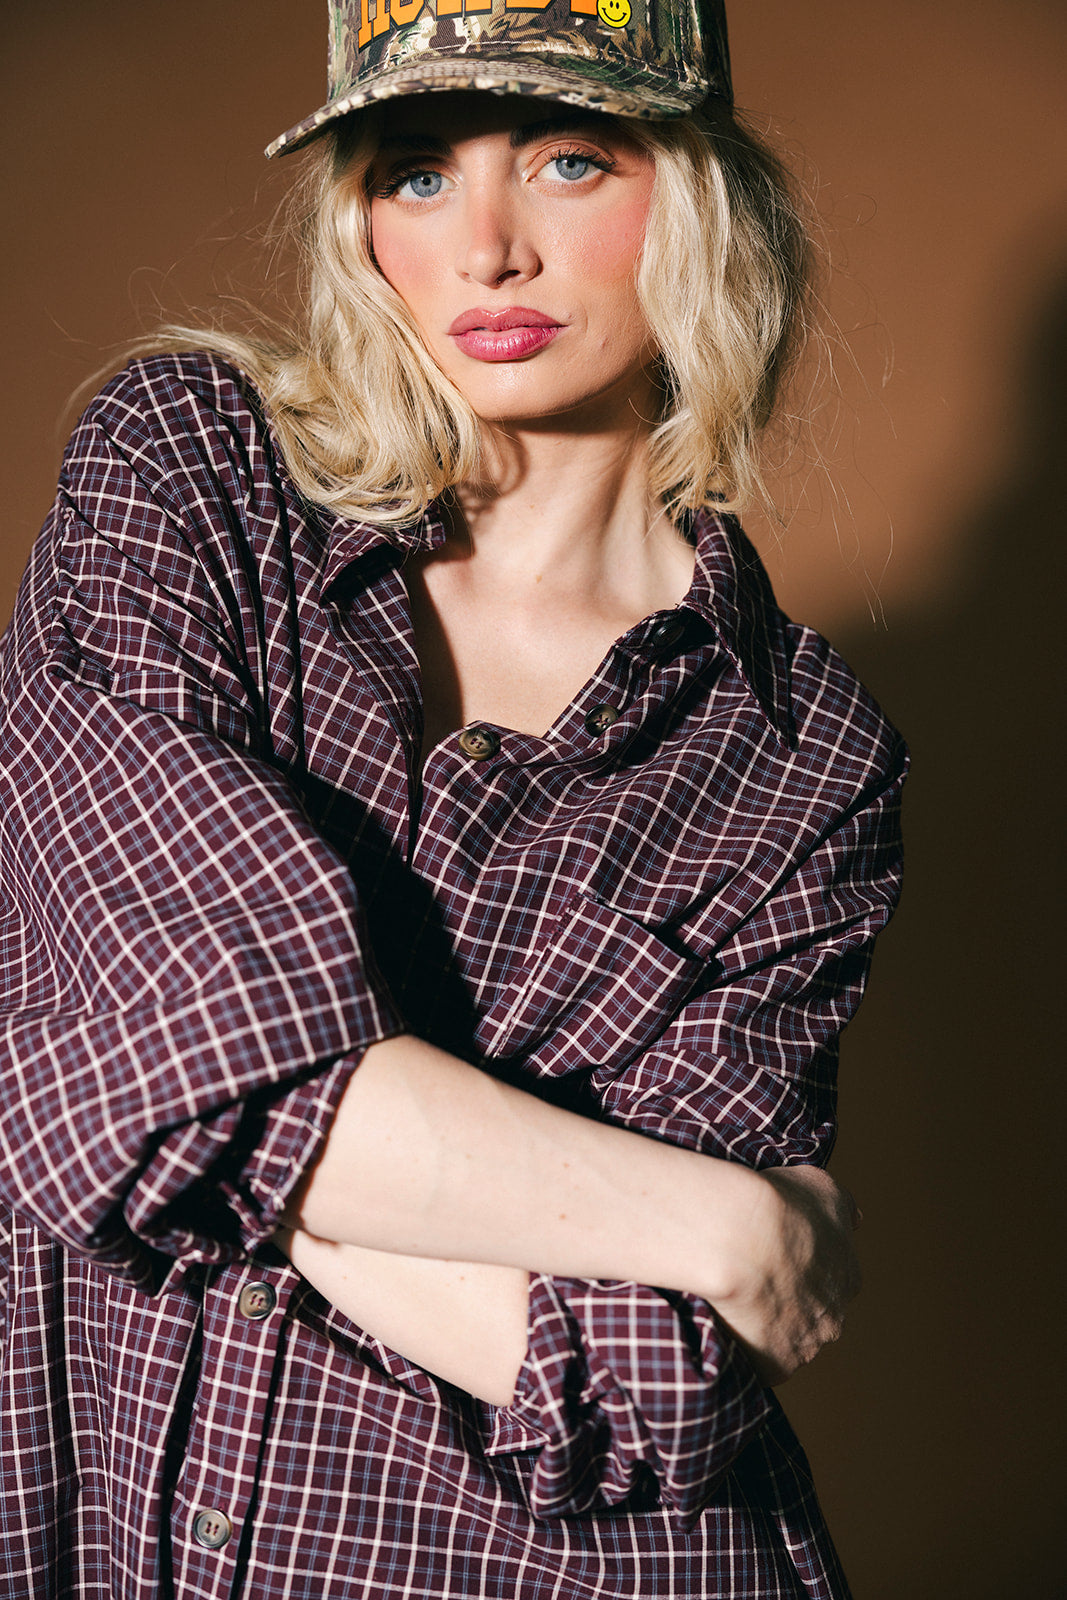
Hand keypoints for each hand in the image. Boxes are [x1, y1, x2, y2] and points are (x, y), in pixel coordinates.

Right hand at [711, 1165, 860, 1386]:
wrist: (744, 1239)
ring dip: (764, 1326)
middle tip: (750, 1280)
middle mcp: (834, 1317)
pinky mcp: (774, 1368)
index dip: (799, 1269)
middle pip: (810, 1316)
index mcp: (848, 1276)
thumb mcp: (822, 1187)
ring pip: (784, 1340)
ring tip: (730, 1301)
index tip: (772, 1258)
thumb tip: (854, 1219)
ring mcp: (805, 1347)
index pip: (828, 1280)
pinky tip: (723, 1322)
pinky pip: (757, 1361)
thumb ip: (841, 1207)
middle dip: (786, 1303)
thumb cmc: (780, 1206)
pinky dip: (741, 1346)